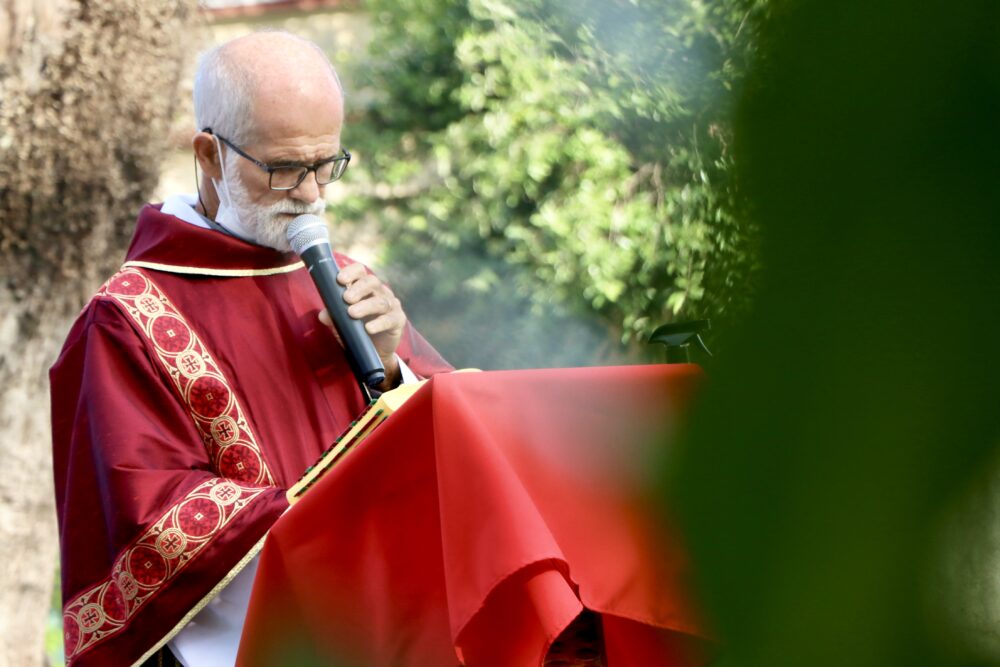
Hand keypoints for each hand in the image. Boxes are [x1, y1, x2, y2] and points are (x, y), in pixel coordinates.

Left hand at [318, 262, 404, 388]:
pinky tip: (369, 328)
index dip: (351, 272)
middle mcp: (379, 292)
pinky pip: (390, 319)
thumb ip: (333, 317)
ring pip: (380, 301)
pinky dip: (379, 323)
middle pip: (372, 282)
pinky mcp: (398, 320)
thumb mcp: (342, 324)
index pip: (360, 271)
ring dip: (366, 306)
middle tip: (346, 298)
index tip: (340, 279)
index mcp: (364, 287)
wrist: (376, 351)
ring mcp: (391, 305)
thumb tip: (323, 314)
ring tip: (352, 313)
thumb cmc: (358, 330)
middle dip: (358, 289)